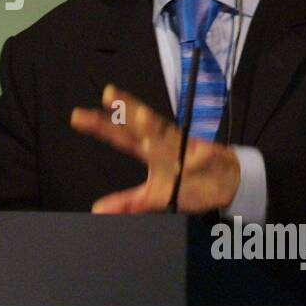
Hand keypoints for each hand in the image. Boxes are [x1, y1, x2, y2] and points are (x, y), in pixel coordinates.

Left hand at [70, 84, 240, 213]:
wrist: (227, 182)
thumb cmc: (188, 184)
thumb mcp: (155, 198)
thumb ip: (128, 202)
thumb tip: (97, 210)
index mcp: (150, 150)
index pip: (121, 136)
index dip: (101, 127)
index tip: (78, 116)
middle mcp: (164, 143)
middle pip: (142, 124)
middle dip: (127, 110)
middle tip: (108, 95)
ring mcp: (185, 146)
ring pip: (168, 132)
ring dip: (155, 126)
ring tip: (141, 116)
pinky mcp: (207, 155)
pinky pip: (202, 154)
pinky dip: (201, 153)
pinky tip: (199, 150)